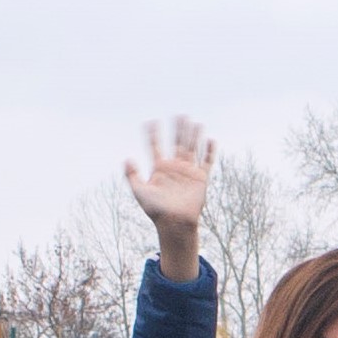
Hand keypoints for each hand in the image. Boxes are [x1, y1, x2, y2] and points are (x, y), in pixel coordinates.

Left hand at [126, 120, 215, 277]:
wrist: (175, 223)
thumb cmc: (156, 210)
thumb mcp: (140, 191)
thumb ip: (132, 175)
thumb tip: (127, 158)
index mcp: (159, 168)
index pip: (155, 147)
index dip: (152, 134)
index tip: (150, 122)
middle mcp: (174, 167)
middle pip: (176, 143)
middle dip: (178, 129)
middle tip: (179, 114)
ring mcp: (188, 172)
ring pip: (192, 148)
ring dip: (194, 135)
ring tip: (195, 122)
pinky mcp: (201, 179)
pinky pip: (206, 162)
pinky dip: (209, 151)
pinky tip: (210, 139)